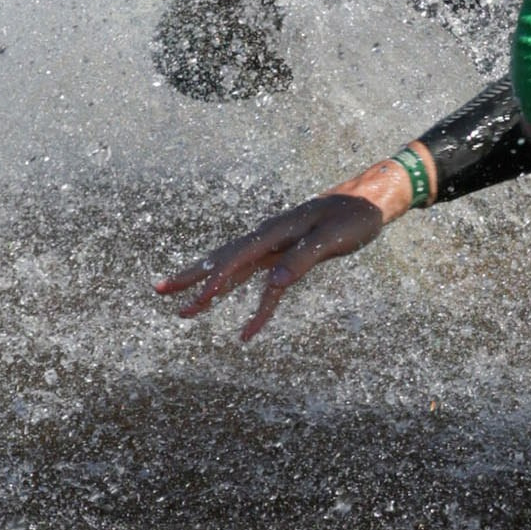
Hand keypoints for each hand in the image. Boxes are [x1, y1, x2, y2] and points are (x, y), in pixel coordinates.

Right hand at [155, 193, 384, 340]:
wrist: (370, 199)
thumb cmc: (354, 215)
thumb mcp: (334, 237)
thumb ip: (304, 258)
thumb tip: (275, 283)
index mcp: (277, 229)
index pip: (239, 256)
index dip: (218, 278)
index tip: (200, 298)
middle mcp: (269, 236)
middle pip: (224, 259)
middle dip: (193, 277)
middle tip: (160, 291)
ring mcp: (276, 247)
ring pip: (235, 270)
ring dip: (210, 289)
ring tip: (183, 308)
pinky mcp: (287, 256)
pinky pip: (262, 284)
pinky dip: (255, 306)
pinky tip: (250, 330)